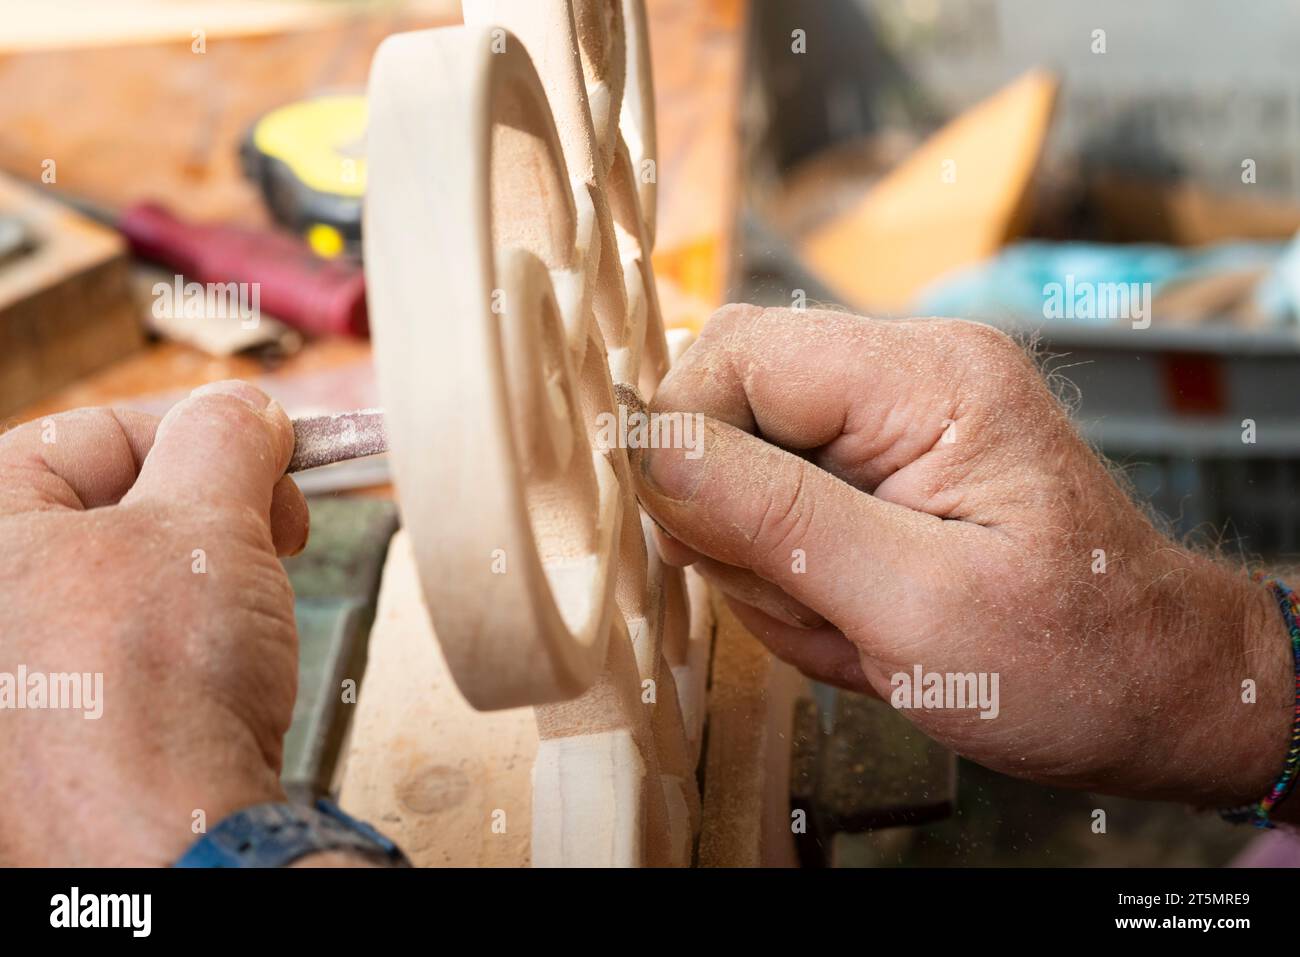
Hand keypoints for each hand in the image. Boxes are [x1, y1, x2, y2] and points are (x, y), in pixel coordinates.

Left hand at [0, 381, 307, 864]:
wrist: (167, 839)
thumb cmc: (157, 687)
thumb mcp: (208, 521)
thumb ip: (226, 438)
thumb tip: (245, 412)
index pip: (96, 435)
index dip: (202, 436)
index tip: (272, 453)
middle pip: (111, 507)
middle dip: (212, 507)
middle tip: (277, 524)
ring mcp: (13, 676)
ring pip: (127, 580)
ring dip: (209, 573)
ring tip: (256, 601)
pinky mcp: (52, 731)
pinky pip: (125, 650)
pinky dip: (185, 639)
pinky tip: (225, 663)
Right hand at [634, 305, 1294, 812]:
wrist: (1153, 691)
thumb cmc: (1071, 658)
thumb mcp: (914, 606)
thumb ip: (776, 518)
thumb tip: (652, 446)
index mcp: (928, 377)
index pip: (734, 351)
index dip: (685, 443)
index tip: (698, 545)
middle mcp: (906, 373)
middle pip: (728, 404)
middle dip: (736, 522)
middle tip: (815, 601)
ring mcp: (892, 419)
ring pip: (740, 469)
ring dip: (767, 564)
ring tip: (855, 622)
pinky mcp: (880, 466)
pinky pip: (775, 508)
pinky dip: (790, 577)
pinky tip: (855, 616)